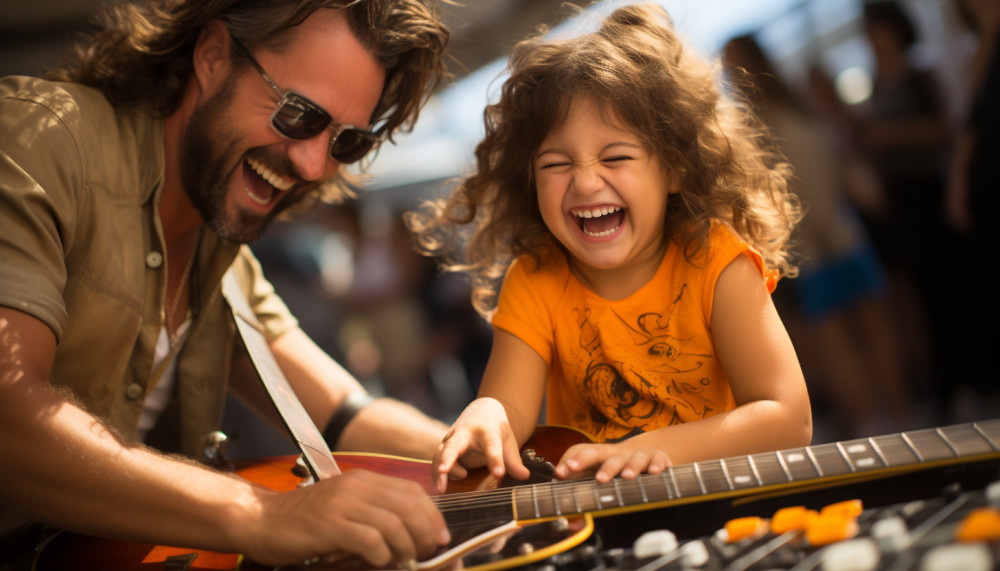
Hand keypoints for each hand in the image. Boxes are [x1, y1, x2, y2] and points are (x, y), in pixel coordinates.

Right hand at [245, 469, 449, 566]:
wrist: (261, 519)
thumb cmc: (303, 520)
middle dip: (426, 532)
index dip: (432, 515)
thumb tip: (409, 532)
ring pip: (393, 523)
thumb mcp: (343, 506)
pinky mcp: (329, 525)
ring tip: (405, 560)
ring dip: (406, 546)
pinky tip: (379, 560)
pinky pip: (369, 538)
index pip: (412, 491)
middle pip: (409, 506)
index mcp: (363, 481)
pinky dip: (381, 553)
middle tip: (427, 552)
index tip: (439, 536)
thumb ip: (373, 512)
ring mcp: (343, 504)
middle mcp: (356, 487)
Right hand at [432, 398, 529, 492]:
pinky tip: (440, 487)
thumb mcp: (508, 442)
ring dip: (439, 471)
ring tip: (442, 489)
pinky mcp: (443, 446)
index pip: (491, 445)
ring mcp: (452, 439)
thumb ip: (513, 461)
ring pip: (441, 454)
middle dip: (448, 458)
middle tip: (443, 470)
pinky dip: (435, 474)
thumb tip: (524, 476)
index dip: (495, 460)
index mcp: (487, 431)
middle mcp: (465, 433)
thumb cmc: (496, 429)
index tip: (499, 474)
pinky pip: (436, 461)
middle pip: (454, 445)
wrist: (482, 410)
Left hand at [554, 441, 669, 482]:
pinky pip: (658, 461)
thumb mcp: (599, 469)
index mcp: (600, 454)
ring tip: (626, 477)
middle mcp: (618, 453)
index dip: (572, 461)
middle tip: (598, 479)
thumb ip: (581, 483)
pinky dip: (656, 466)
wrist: (648, 449)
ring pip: (633, 459)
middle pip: (606, 455)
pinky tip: (653, 473)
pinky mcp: (657, 459)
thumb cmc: (617, 464)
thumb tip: (568, 510)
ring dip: (630, 467)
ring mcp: (638, 455)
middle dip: (602, 466)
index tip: (562, 473)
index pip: (582, 451)